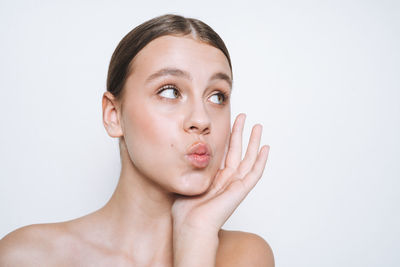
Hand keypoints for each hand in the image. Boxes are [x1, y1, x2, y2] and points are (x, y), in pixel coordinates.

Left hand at [172, 113, 269, 234]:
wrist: (191, 227)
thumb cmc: (184, 212)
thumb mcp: (184, 183)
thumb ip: (187, 169)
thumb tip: (178, 154)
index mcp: (214, 179)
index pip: (224, 154)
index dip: (227, 138)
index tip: (228, 123)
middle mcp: (227, 180)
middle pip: (237, 151)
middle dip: (240, 133)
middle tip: (244, 117)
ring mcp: (235, 185)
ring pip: (248, 159)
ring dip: (253, 142)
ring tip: (258, 126)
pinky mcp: (241, 190)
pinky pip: (255, 173)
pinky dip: (261, 161)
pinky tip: (265, 148)